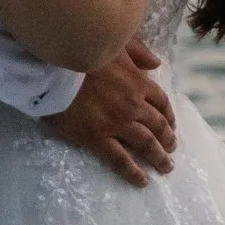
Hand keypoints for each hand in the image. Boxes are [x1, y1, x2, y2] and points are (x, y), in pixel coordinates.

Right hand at [43, 40, 176, 187]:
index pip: (160, 101)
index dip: (168, 115)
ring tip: (166, 167)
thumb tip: (156, 64)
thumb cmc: (81, 51)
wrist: (53, 68)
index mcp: (137, 81)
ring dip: (158, 157)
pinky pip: (120, 160)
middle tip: (171, 148)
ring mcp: (116, 123)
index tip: (170, 124)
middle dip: (167, 138)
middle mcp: (132, 105)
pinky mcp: (97, 138)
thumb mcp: (115, 43)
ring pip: (145, 144)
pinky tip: (142, 181)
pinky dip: (133, 172)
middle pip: (157, 125)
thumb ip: (138, 52)